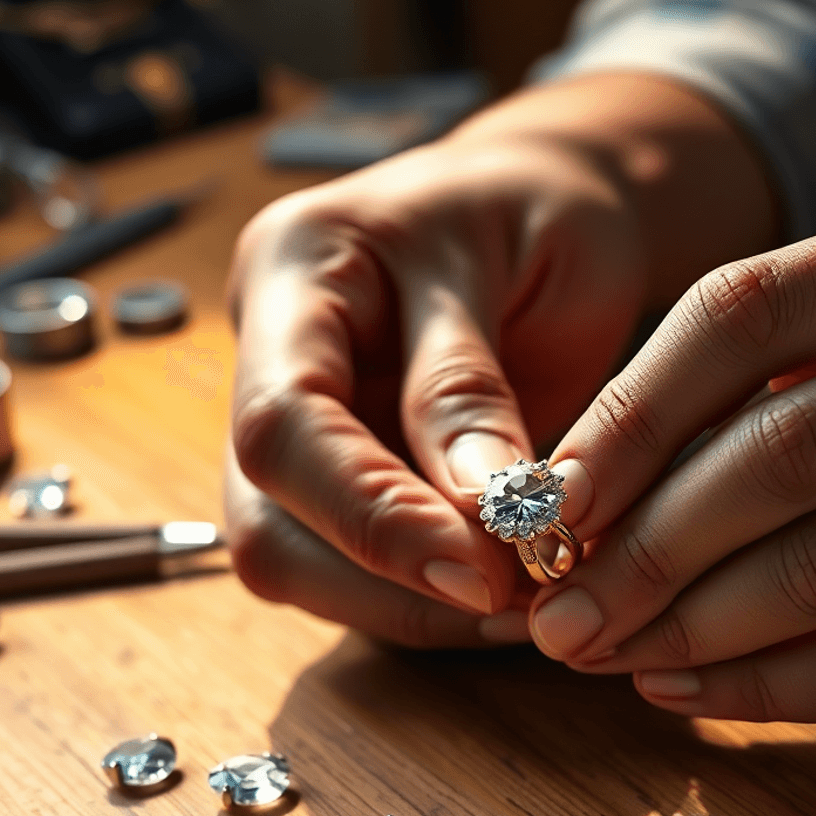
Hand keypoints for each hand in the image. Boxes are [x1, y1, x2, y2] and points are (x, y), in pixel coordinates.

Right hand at [224, 74, 776, 645]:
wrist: (549, 205)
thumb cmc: (545, 214)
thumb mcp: (532, 263)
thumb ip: (474, 390)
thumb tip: (473, 522)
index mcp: (294, 271)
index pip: (284, 424)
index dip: (371, 515)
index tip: (480, 574)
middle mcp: (270, 357)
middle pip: (265, 520)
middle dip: (386, 584)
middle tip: (513, 605)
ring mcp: (298, 425)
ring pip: (298, 565)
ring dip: (406, 609)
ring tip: (517, 609)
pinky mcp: (337, 475)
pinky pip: (352, 570)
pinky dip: (423, 602)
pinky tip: (497, 601)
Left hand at [529, 186, 815, 718]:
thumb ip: (783, 376)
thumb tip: (597, 489)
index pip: (738, 314)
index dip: (624, 415)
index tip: (549, 496)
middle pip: (773, 451)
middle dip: (639, 548)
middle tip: (558, 611)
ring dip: (689, 627)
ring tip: (608, 655)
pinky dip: (770, 687)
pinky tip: (694, 690)